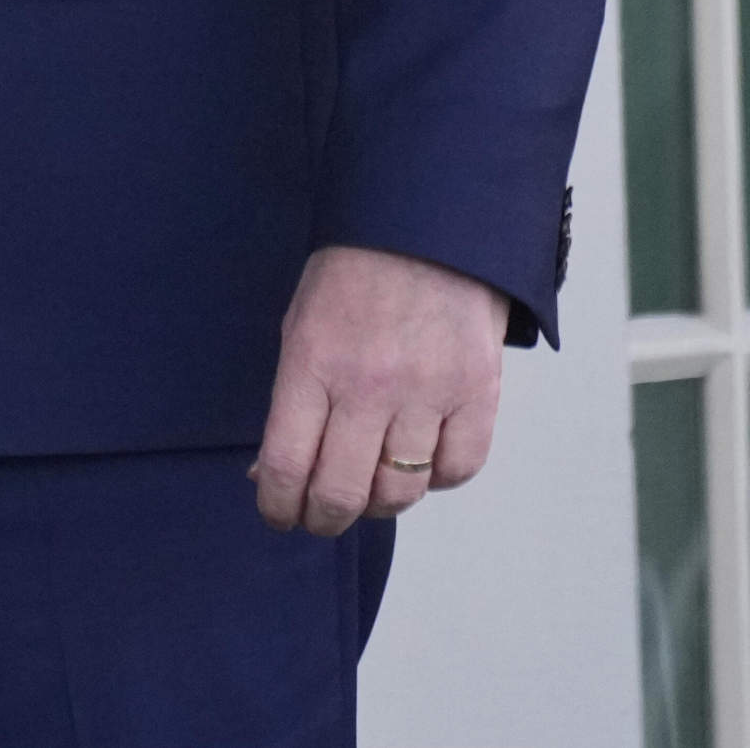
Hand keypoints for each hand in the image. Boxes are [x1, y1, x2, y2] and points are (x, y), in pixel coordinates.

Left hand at [252, 243, 505, 535]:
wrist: (428, 231)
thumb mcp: (301, 328)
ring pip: (401, 491)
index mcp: (312, 364)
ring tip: (369, 487)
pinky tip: (420, 460)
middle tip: (319, 517)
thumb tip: (271, 473)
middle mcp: (369, 385)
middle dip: (323, 519)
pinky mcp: (478, 395)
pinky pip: (457, 470)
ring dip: (379, 503)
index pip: (287, 465)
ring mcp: (428, 392)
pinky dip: (436, 479)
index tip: (277, 514)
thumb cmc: (352, 280)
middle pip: (343, 493)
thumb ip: (290, 401)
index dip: (277, 505)